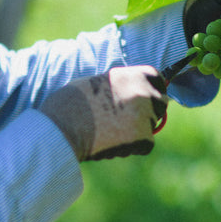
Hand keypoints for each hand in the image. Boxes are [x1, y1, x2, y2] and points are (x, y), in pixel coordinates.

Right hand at [41, 66, 168, 160]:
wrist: (61, 128)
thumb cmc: (69, 105)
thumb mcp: (95, 83)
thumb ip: (117, 85)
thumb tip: (125, 92)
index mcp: (131, 74)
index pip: (156, 79)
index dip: (151, 89)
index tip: (145, 97)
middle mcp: (143, 91)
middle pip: (159, 103)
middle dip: (147, 111)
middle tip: (127, 121)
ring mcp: (144, 115)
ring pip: (151, 125)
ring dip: (137, 130)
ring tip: (109, 132)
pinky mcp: (142, 137)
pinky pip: (145, 145)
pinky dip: (132, 147)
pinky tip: (111, 143)